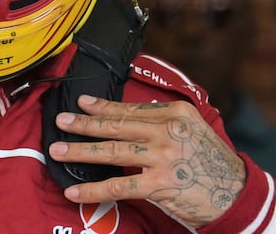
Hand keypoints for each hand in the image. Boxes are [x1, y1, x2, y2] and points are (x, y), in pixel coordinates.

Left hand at [48, 95, 245, 227]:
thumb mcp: (192, 129)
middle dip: (84, 124)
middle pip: (116, 126)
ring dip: (81, 151)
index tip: (82, 103)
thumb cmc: (210, 160)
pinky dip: (94, 189)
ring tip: (58, 150)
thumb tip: (125, 116)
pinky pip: (119, 185)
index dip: (102, 106)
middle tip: (61, 121)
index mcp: (175, 113)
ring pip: (112, 151)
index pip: (130, 109)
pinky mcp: (160, 184)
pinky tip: (75, 190)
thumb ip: (161, 120)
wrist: (236, 192)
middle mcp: (168, 131)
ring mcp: (163, 157)